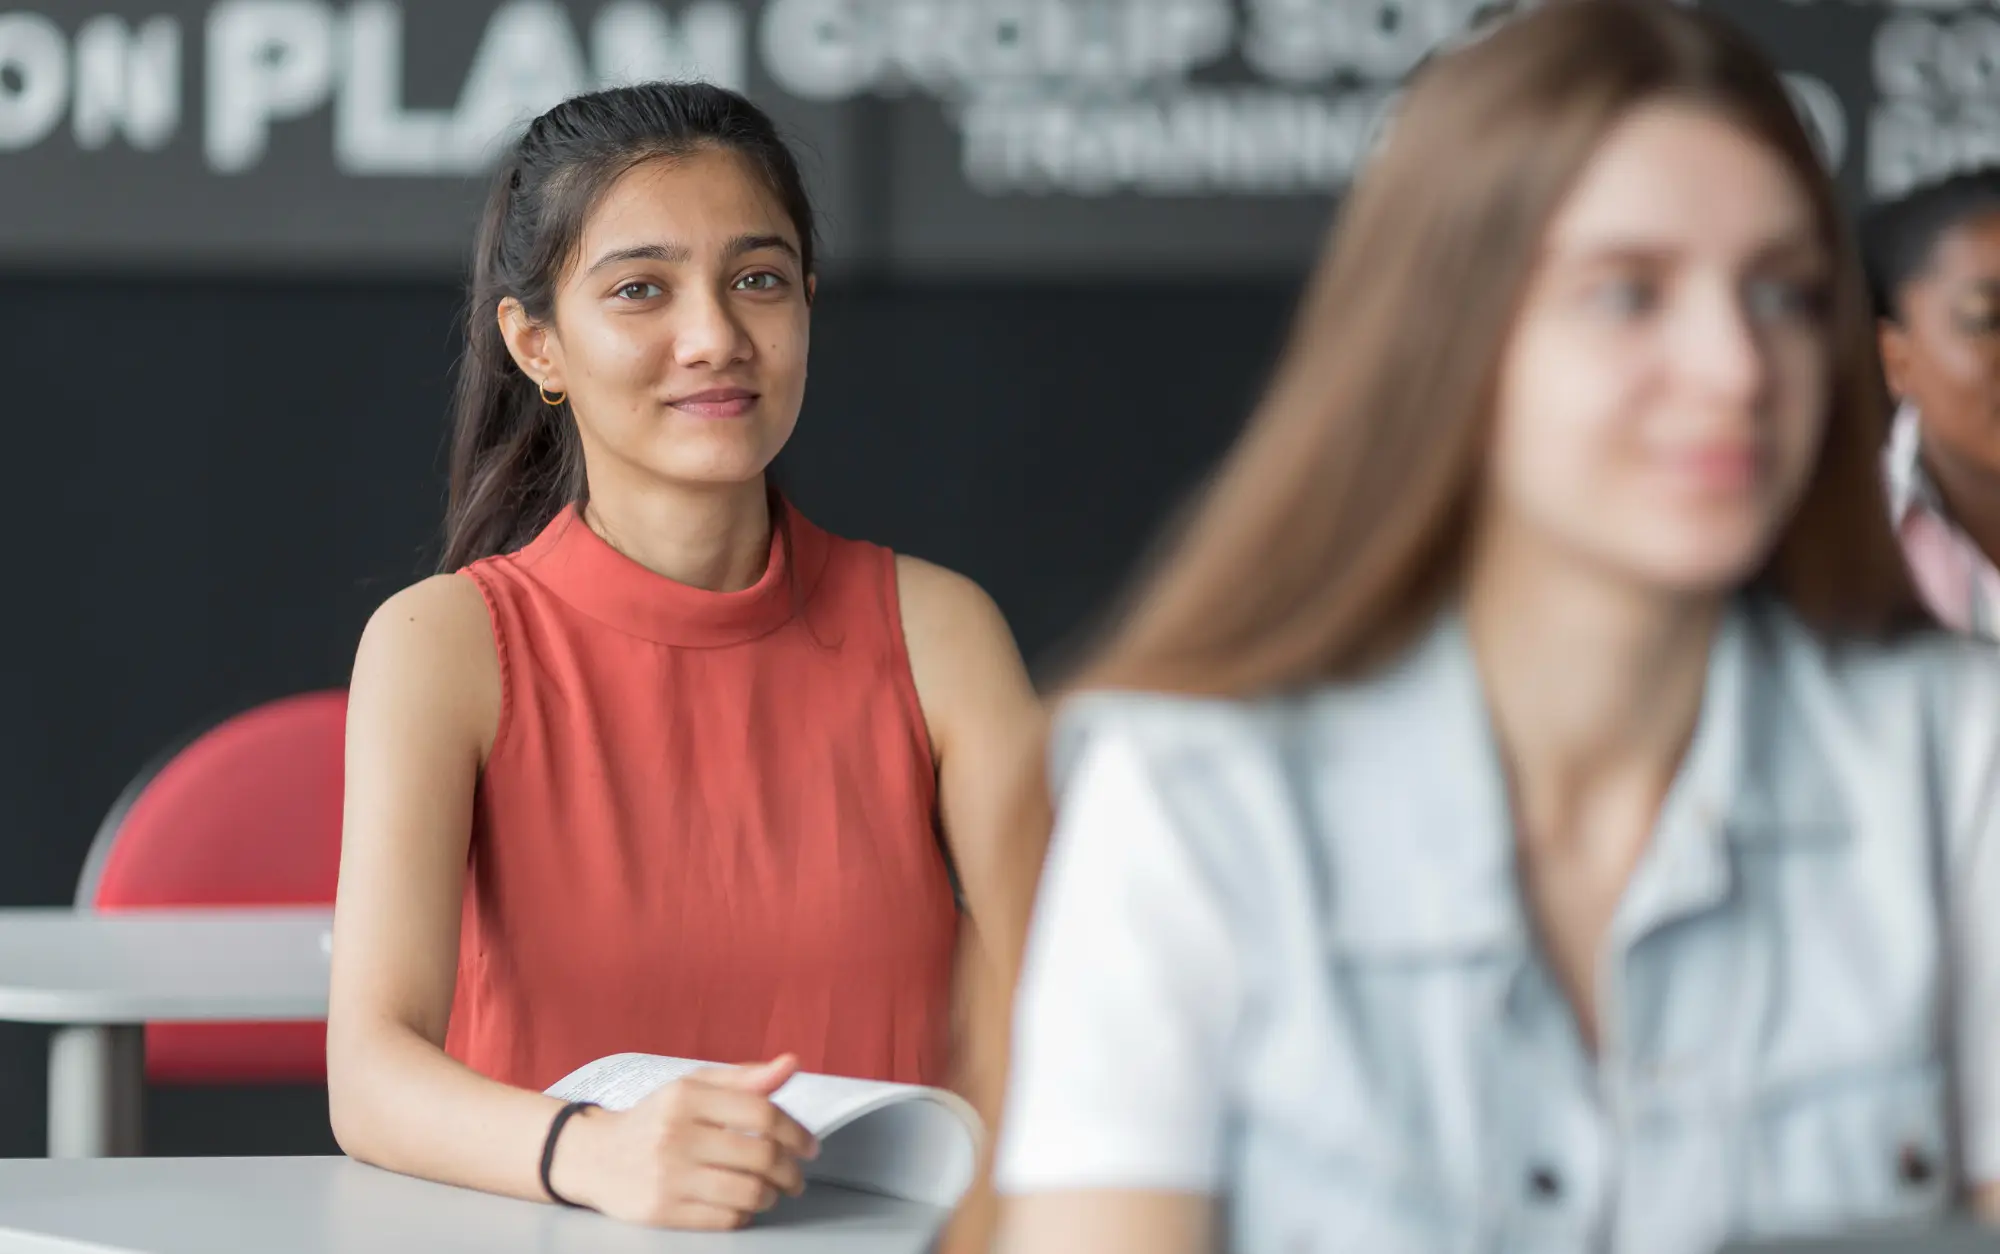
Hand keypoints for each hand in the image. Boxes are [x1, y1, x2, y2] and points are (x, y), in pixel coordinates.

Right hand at [551, 1054, 819, 1228]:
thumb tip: (791, 1064)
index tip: (809, 1146)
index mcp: (687, 1097)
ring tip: (774, 1192)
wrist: (594, 1157)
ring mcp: (667, 1176)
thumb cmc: (656, 1119)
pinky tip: (744, 1205)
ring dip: (772, 1195)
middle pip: (760, 1155)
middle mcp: (676, 1134)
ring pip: (748, 1192)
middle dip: (790, 1170)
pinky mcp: (661, 1212)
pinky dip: (745, 1214)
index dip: (795, 1131)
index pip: (761, 1111)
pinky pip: (725, 1218)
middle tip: (796, 1177)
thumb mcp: (693, 1087)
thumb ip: (744, 1078)